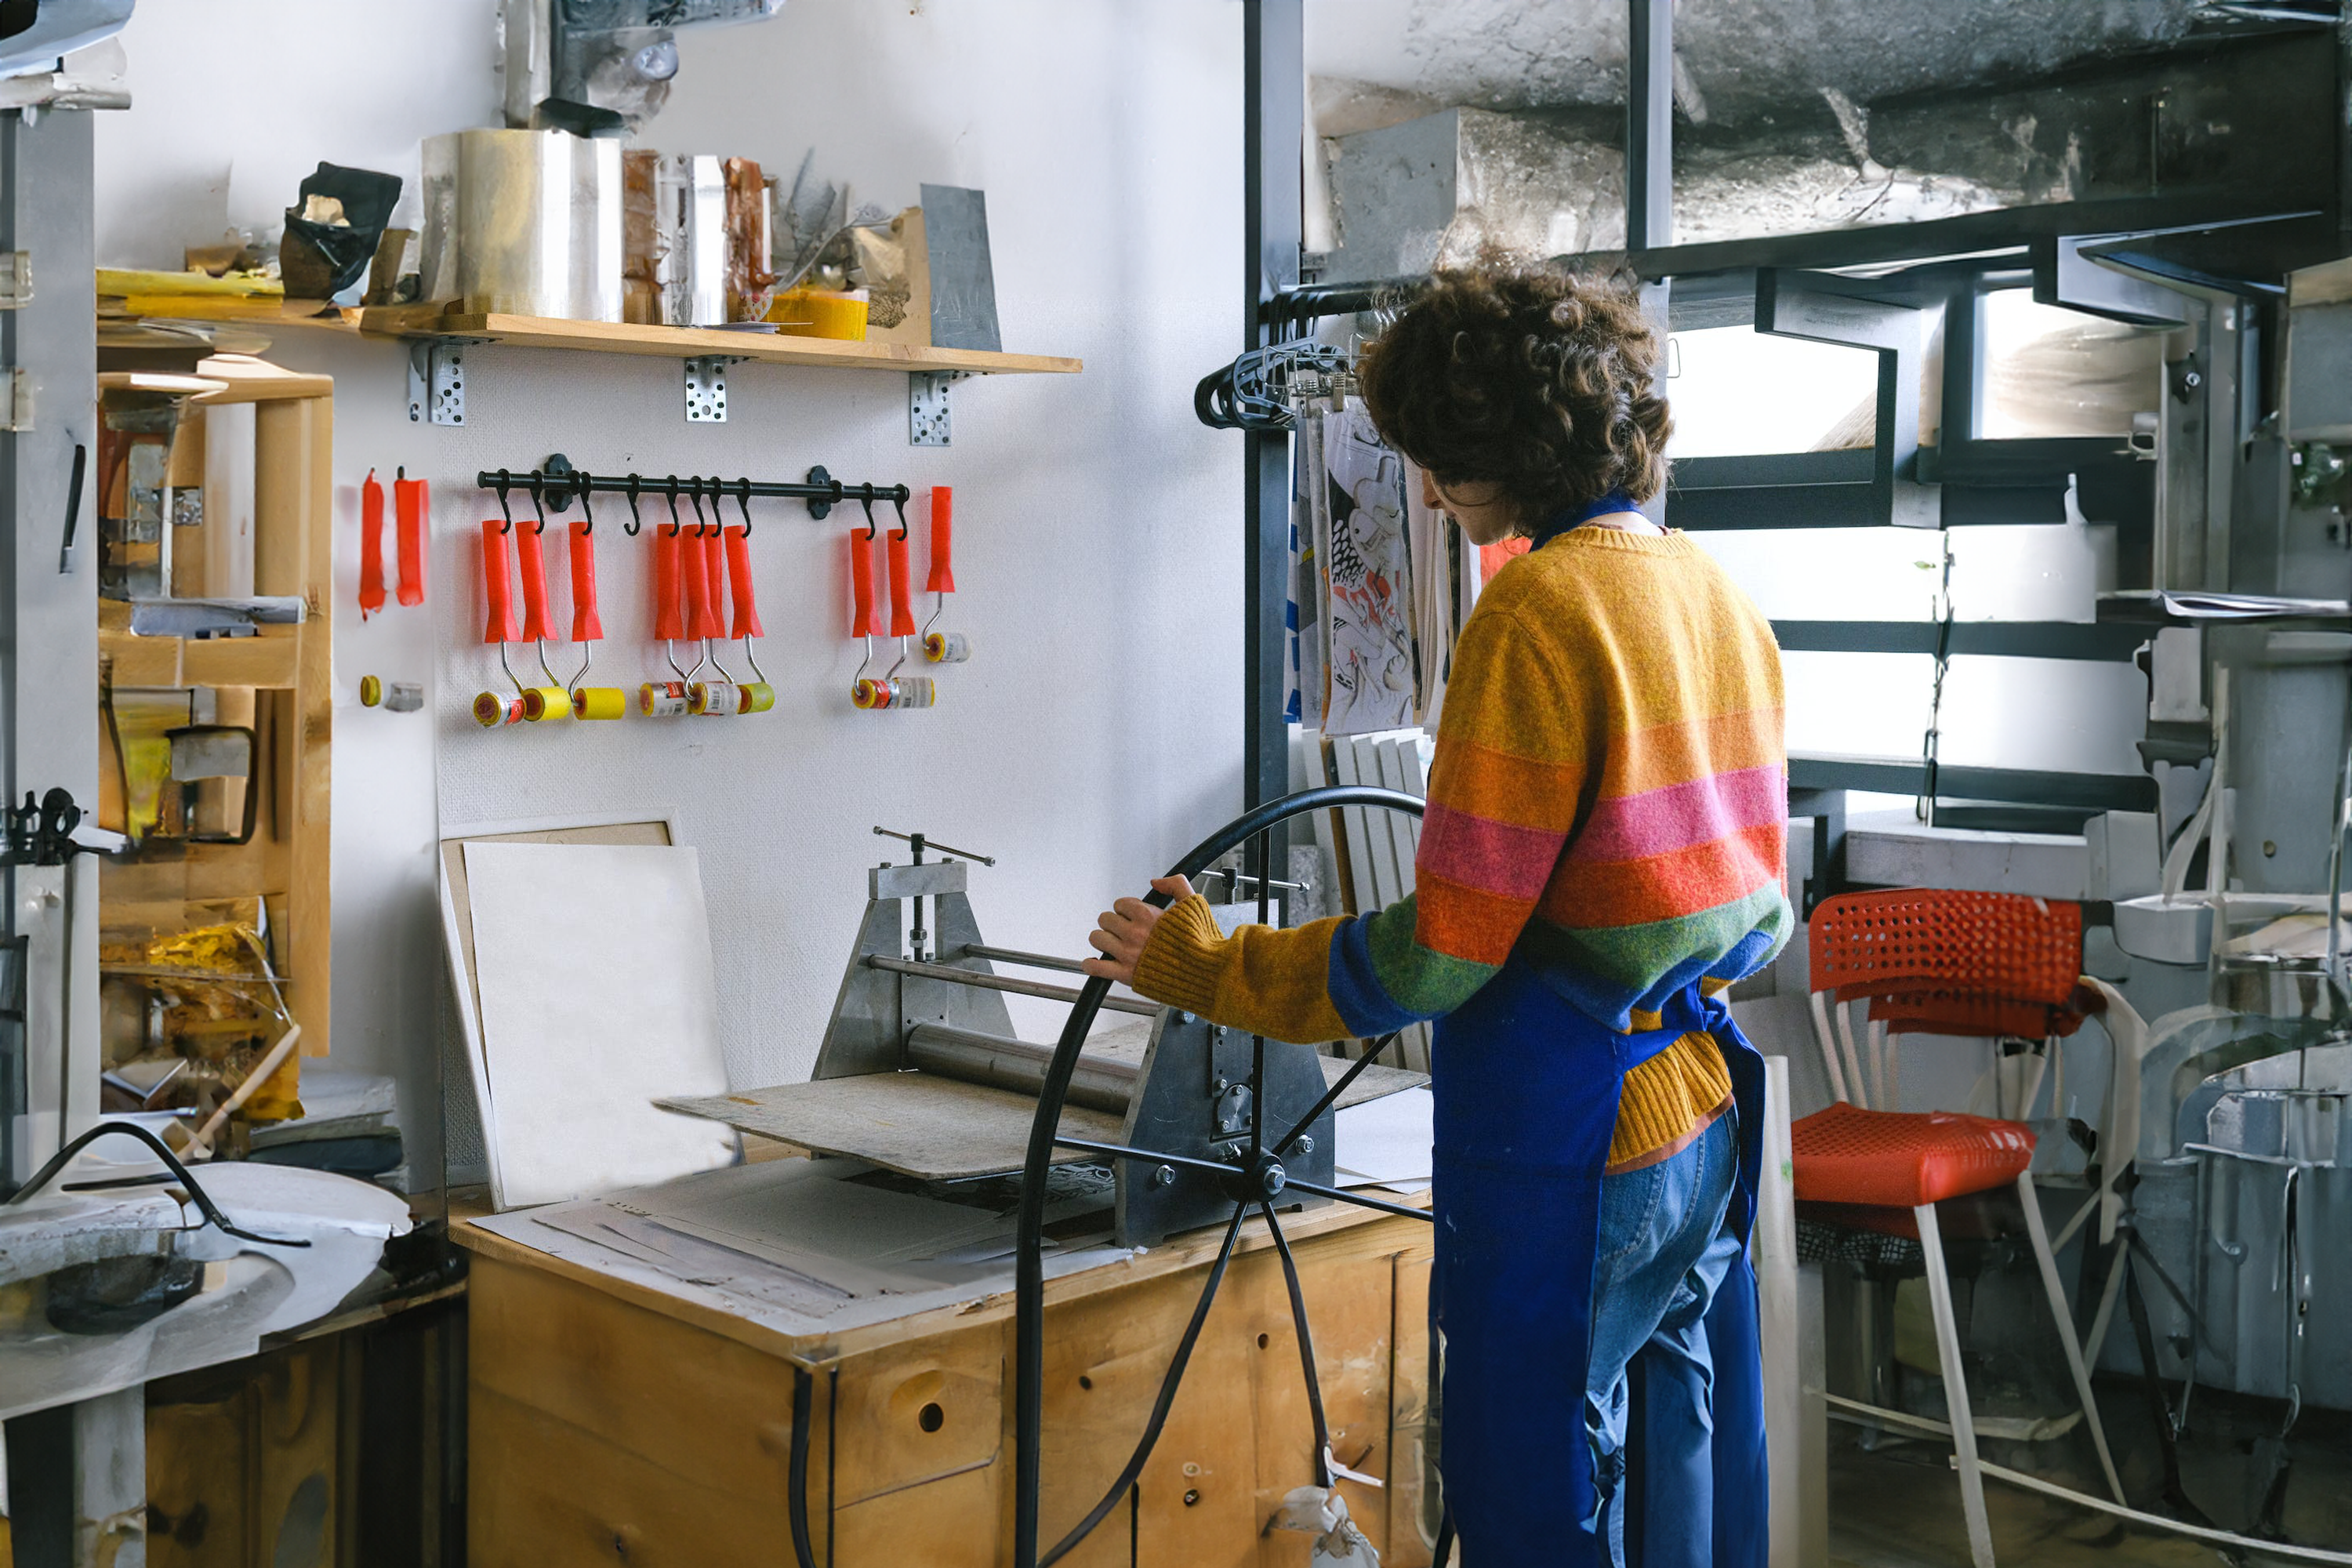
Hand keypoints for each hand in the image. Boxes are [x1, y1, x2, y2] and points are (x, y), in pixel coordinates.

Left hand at [1080, 876, 1194, 985]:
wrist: (1206, 974)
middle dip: (1112, 923)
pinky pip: (1097, 968)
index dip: (1125, 909)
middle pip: (1105, 919)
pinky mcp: (1126, 974)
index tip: (1131, 916)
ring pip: (1097, 939)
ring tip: (1111, 944)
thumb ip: (1176, 884)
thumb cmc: (1202, 944)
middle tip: (1120, 930)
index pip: (1120, 904)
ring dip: (1102, 940)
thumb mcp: (1195, 904)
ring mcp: (1128, 954)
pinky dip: (1091, 965)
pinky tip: (1094, 963)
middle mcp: (1135, 933)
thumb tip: (1156, 882)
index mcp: (1147, 915)